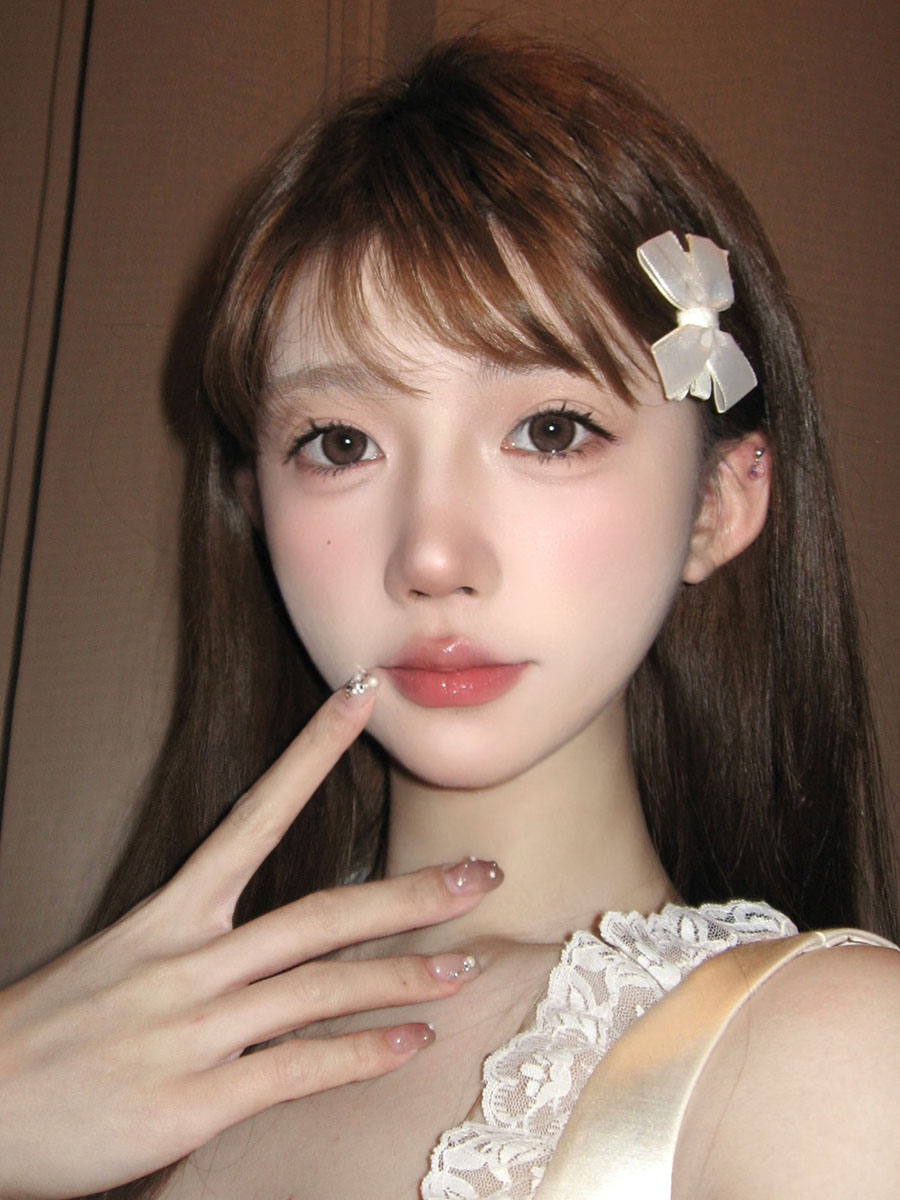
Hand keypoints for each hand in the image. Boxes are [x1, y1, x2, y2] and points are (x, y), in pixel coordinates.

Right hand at [0, 683, 501, 1198]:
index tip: (358, 700)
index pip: (253, 817)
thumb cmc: (53, 1031)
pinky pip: (295, 1070)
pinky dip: (360, 1055)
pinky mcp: (191, 1101)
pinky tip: (413, 1042)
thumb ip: (195, 946)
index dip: (310, 755)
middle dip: (407, 893)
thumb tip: (265, 945)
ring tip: (465, 963)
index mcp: (169, 916)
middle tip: (480, 875)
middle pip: (319, 914)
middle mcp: (188, 961)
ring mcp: (192, 1030)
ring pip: (319, 989)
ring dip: (403, 976)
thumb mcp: (120, 962)